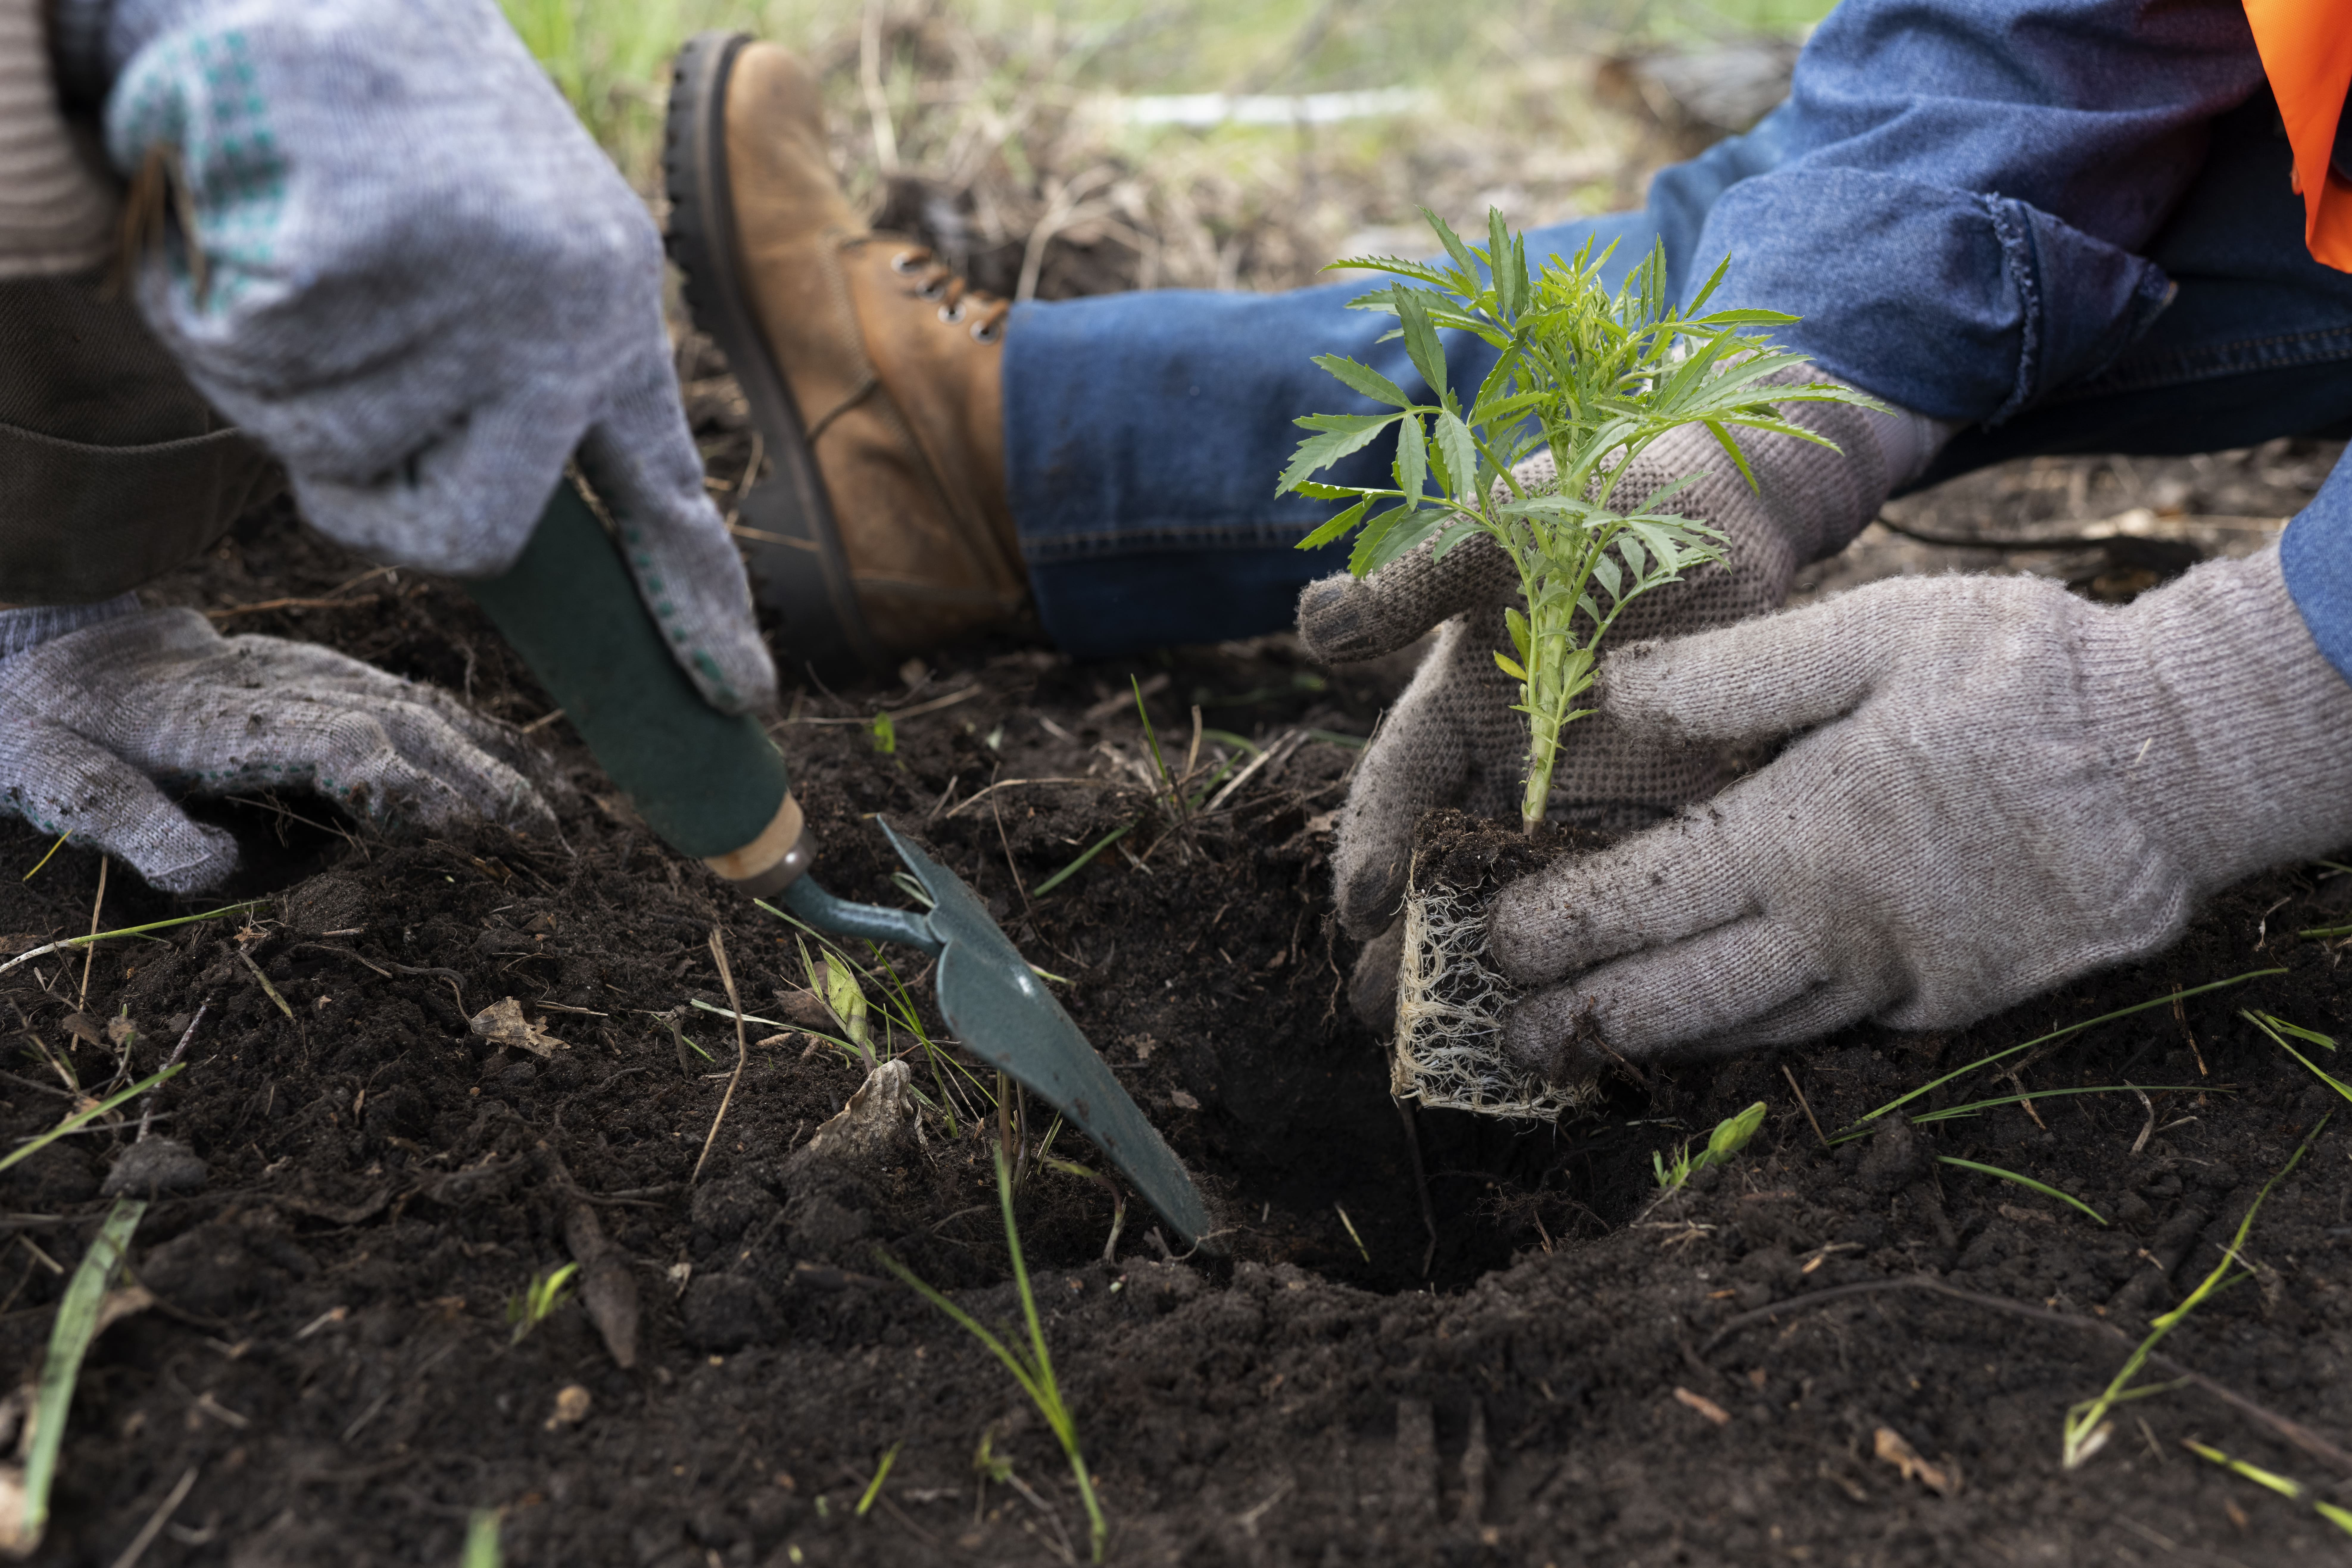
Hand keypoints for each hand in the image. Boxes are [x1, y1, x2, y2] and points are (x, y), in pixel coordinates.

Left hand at [0, 607, 555, 892]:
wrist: (52, 640)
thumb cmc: (50, 722)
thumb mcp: (50, 773)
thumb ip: (124, 820)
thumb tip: (214, 870)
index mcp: (222, 719)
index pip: (344, 746)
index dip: (412, 790)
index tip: (470, 841)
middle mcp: (287, 688)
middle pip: (410, 732)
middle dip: (488, 793)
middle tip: (550, 856)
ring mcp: (317, 675)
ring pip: (431, 715)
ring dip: (503, 770)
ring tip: (565, 828)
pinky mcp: (333, 675)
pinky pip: (427, 705)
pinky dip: (488, 740)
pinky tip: (536, 776)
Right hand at [82, 0, 772, 712]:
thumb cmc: (408, 145)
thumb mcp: (508, 259)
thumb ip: (516, 394)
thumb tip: (499, 531)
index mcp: (608, 318)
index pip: (667, 497)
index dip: (700, 608)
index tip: (742, 697)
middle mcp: (561, 311)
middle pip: (459, 531)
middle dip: (366, 483)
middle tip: (330, 372)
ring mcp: (466, 283)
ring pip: (326, 445)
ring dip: (275, 368)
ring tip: (296, 244)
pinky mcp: (355, 249)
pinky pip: (251, 363)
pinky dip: (210, 303)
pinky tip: (245, 212)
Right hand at [1298, 381, 1922, 1022]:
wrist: (1711, 495)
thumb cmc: (1585, 498)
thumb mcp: (1488, 530)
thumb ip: (1410, 583)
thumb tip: (1312, 625)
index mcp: (1457, 703)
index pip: (1400, 789)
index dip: (1375, 849)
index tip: (1359, 911)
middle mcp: (1516, 760)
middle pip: (1456, 864)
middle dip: (1419, 942)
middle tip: (1385, 1017)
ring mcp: (1593, 786)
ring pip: (1542, 890)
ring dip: (1510, 964)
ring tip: (1478, 1042)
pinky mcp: (1675, 799)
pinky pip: (1641, 878)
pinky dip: (1621, 937)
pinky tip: (1605, 1000)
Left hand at [1490, 547, 2351, 1071]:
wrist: (2177, 761)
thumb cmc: (2025, 679)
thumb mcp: (1877, 633)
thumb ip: (1738, 672)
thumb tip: (1615, 686)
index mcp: (1799, 832)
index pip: (1639, 897)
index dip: (1552, 927)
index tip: (1486, 944)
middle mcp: (1834, 925)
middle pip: (1676, 993)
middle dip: (1581, 1019)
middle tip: (1504, 1036)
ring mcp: (1895, 976)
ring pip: (1746, 1027)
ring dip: (1657, 1044)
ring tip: (1585, 1052)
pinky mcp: (1948, 1000)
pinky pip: (1830, 1029)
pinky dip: (1760, 1036)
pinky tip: (1718, 1034)